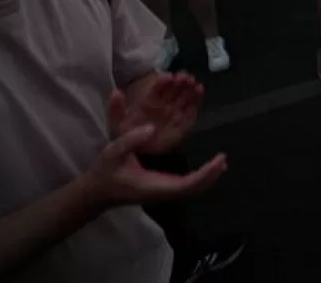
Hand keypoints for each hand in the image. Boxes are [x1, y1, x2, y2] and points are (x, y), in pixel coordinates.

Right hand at [82, 94, 226, 207]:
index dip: (204, 175)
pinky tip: (208, 168)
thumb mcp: (112, 152)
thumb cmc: (105, 172)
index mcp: (152, 186)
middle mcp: (161, 192)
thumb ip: (130, 140)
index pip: (185, 185)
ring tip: (220, 162)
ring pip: (191, 189)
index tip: (218, 162)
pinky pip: (185, 185)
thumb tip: (151, 128)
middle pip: (193, 189)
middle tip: (223, 159)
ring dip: (207, 176)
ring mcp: (162, 192)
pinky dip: (200, 176)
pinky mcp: (161, 188)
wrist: (96, 191)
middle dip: (210, 176)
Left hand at [110, 76, 202, 154]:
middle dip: (181, 82)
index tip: (170, 76)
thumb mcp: (118, 123)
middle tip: (186, 77)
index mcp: (149, 102)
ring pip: (184, 97)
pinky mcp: (182, 123)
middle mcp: (163, 104)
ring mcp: (174, 112)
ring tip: (195, 83)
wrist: (140, 153)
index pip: (157, 89)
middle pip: (174, 90)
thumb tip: (115, 91)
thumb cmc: (129, 135)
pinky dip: (196, 101)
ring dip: (190, 89)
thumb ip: (115, 109)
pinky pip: (190, 111)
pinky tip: (200, 91)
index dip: (163, 82)